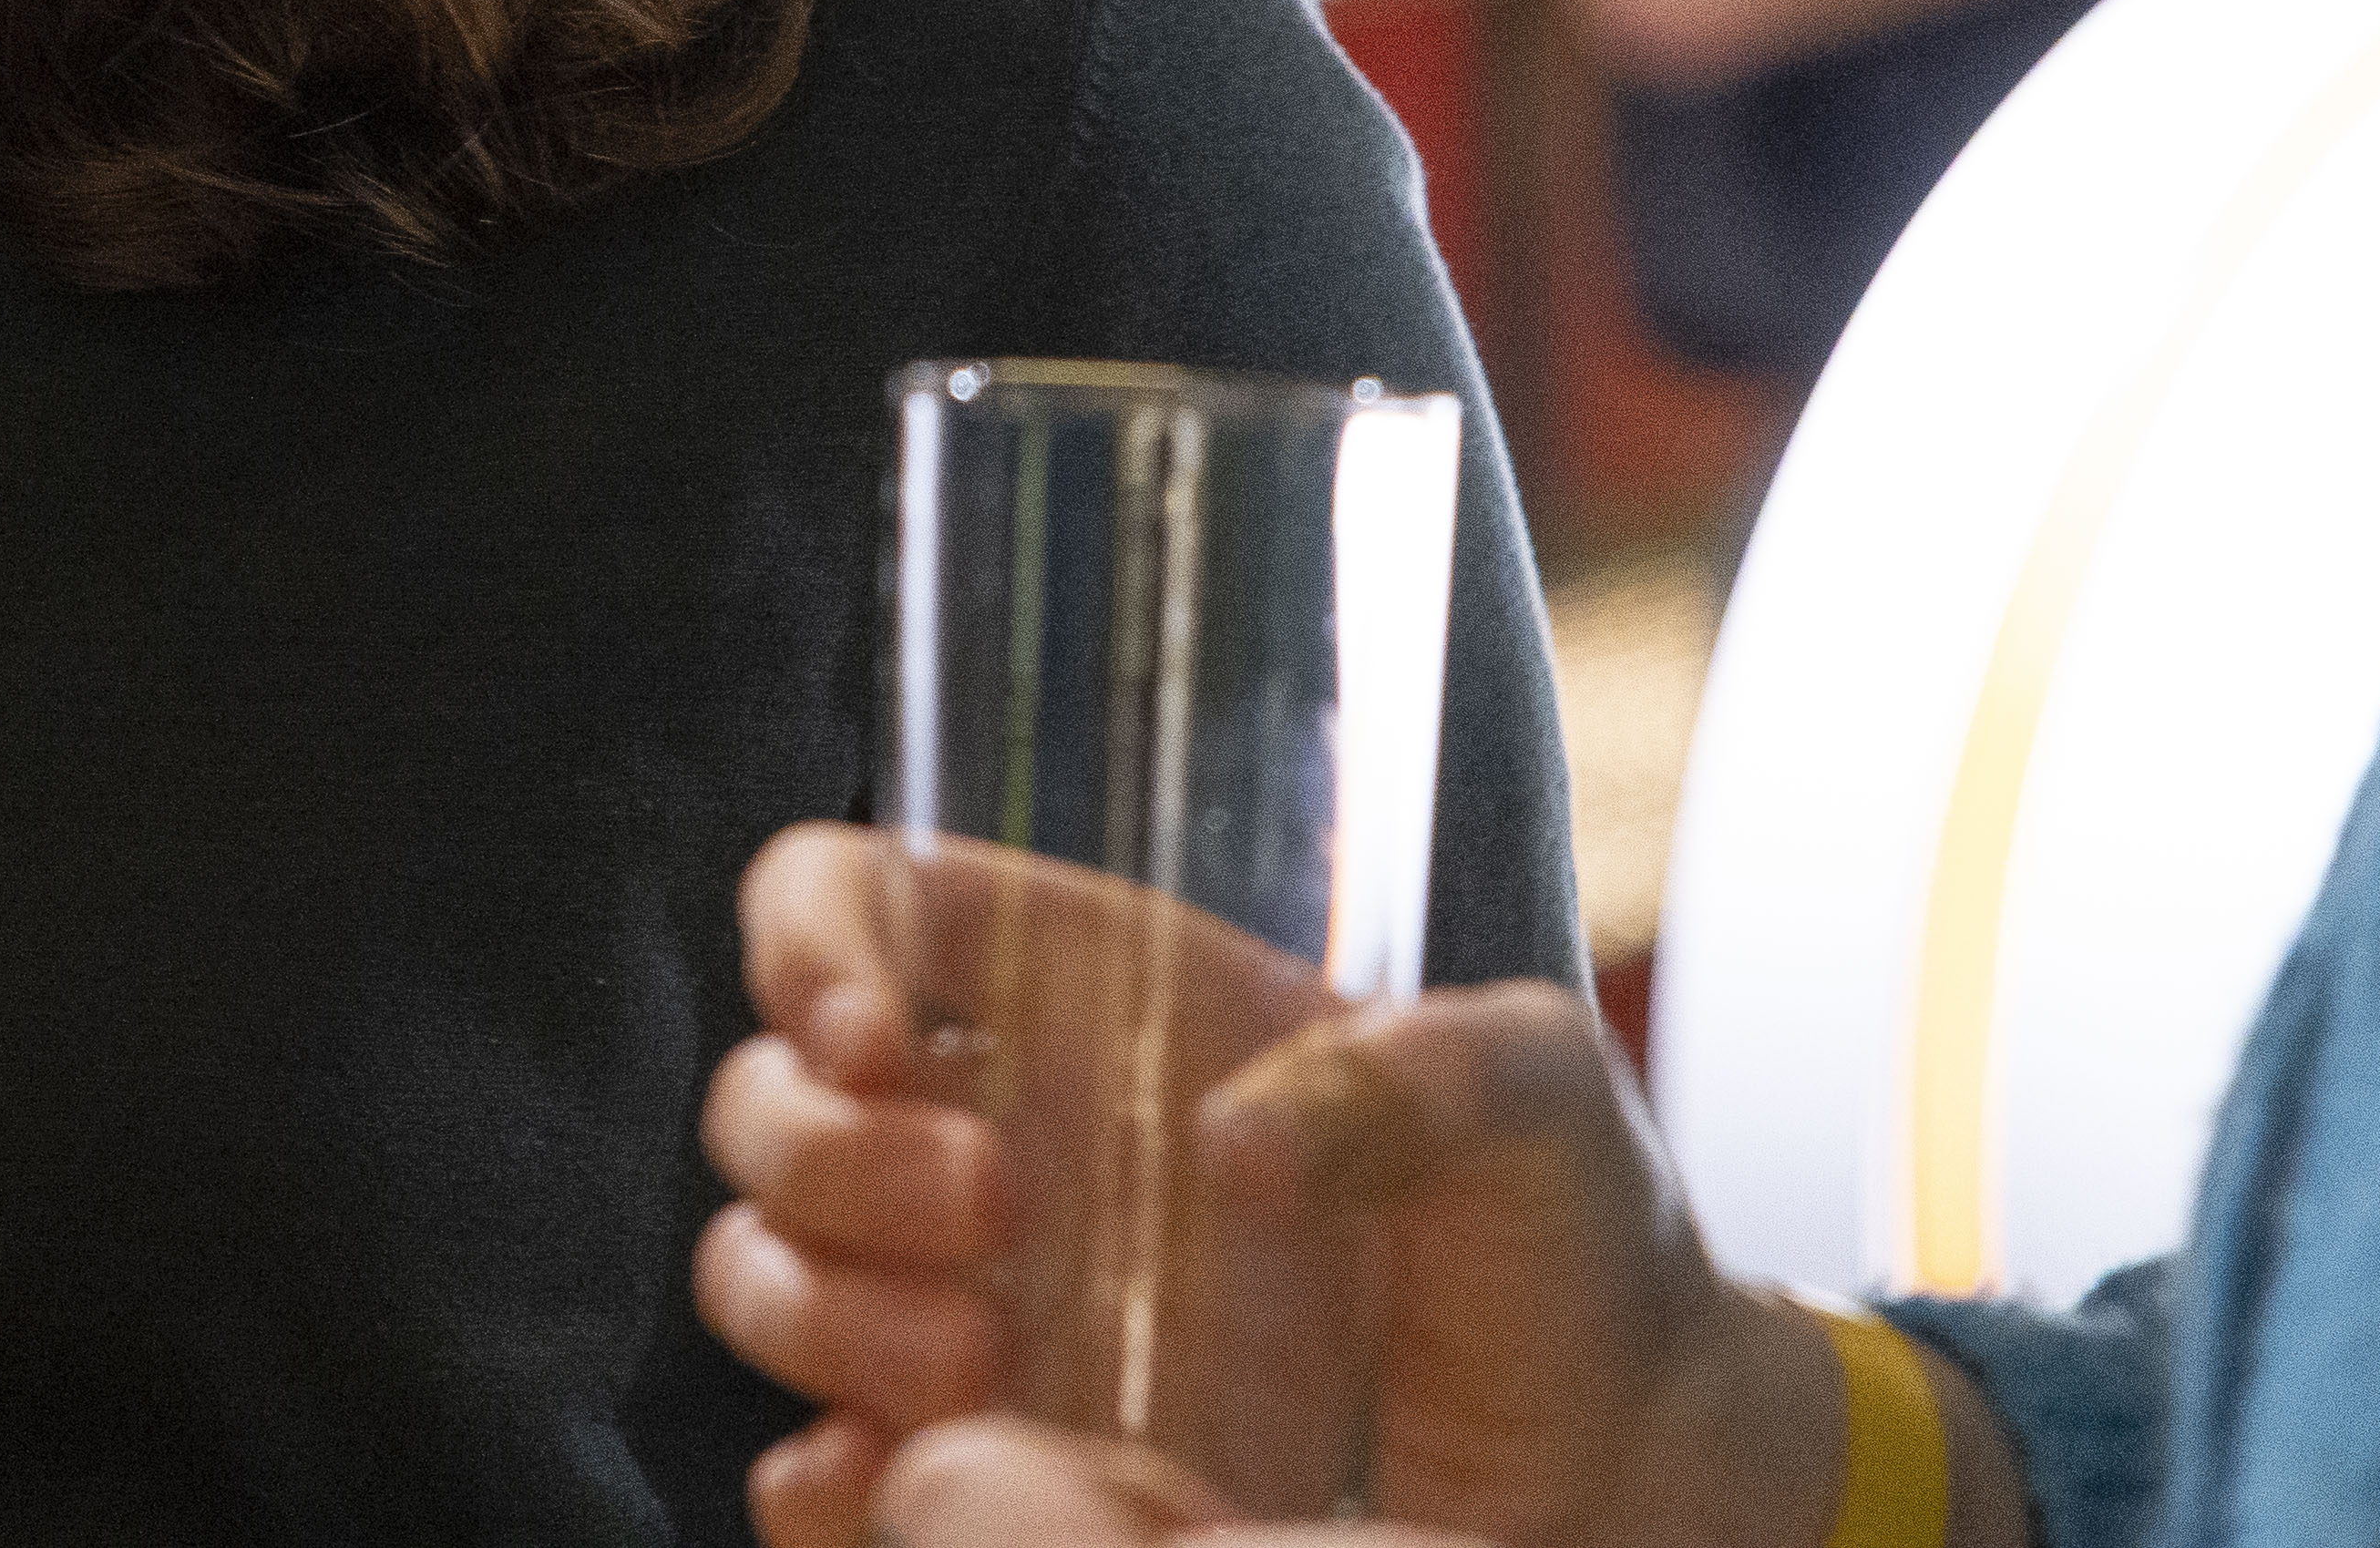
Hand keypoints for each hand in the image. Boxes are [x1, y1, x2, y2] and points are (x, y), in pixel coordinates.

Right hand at [699, 823, 1876, 1547]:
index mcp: (1080, 995)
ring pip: (760, 1269)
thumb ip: (1414, 1073)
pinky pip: (810, 1467)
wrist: (1619, 1459)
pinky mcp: (998, 1458)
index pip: (846, 900)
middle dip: (829, 1156)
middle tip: (995, 1210)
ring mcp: (978, 1306)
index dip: (809, 943)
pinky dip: (814, 1478)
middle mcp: (994, 1135)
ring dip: (822, 1307)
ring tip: (989, 1360)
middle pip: (765, 1100)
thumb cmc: (1567, 1231)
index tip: (871, 1033)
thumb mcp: (1539, 1088)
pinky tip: (897, 1473)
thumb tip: (1230, 1145)